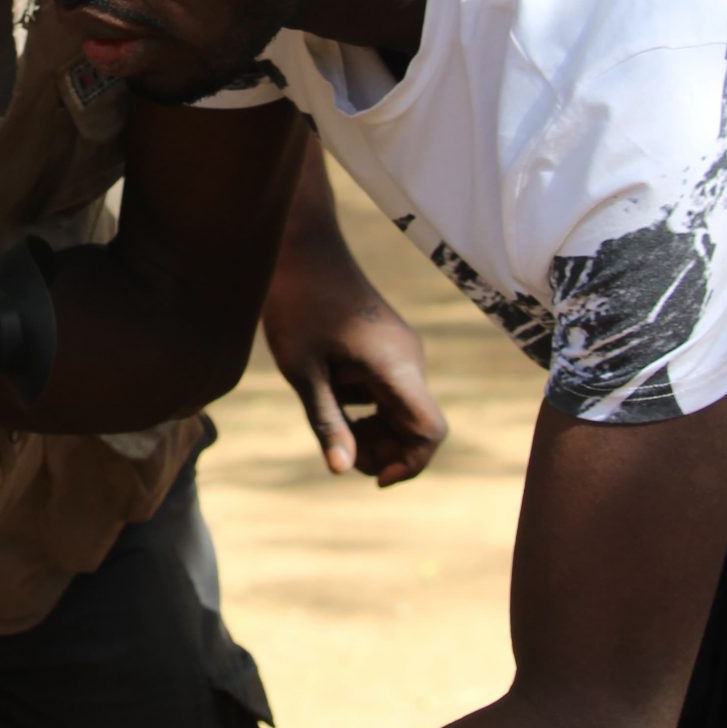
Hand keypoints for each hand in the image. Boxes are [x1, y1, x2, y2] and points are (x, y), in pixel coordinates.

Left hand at [263, 272, 446, 486]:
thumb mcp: (303, 371)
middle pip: (418, 425)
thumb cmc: (297, 306)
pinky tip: (334, 401)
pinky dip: (371, 407)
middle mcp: (409, 359)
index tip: (373, 478)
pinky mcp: (388, 343)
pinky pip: (392, 389)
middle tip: (343, 456)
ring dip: (377, 430)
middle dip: (387, 451)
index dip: (409, 463)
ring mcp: (401, 349)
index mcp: (395, 366)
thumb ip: (327, 421)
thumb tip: (343, 471)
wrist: (301, 249)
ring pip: (404, 408)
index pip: (429, 431)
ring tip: (336, 432)